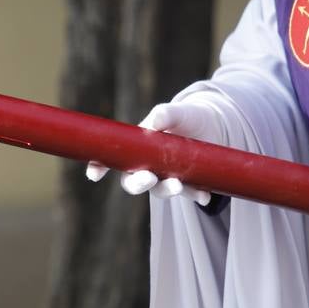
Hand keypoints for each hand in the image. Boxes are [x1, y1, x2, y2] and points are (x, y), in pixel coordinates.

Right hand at [85, 101, 224, 205]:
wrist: (214, 125)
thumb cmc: (187, 116)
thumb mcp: (178, 111)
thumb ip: (166, 114)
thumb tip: (155, 120)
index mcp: (138, 148)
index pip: (113, 161)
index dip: (99, 168)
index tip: (94, 175)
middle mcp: (149, 166)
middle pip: (134, 182)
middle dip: (138, 184)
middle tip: (149, 178)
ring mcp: (168, 177)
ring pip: (161, 190)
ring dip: (167, 190)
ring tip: (178, 185)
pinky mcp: (189, 183)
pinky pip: (190, 193)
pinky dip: (196, 195)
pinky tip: (203, 196)